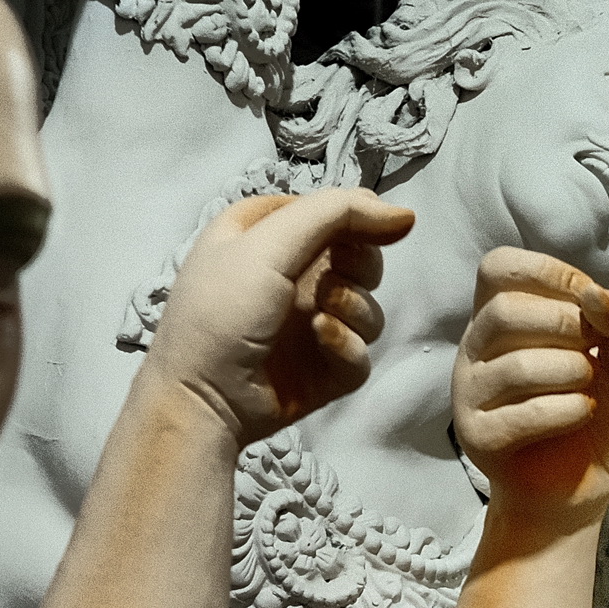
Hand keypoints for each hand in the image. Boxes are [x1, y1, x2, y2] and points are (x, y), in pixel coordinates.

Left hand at [150, 188, 412, 437]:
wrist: (202, 397)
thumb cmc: (221, 312)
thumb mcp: (268, 244)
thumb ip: (336, 214)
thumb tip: (405, 215)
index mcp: (264, 235)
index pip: (329, 210)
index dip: (354, 217)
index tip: (372, 227)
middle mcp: (288, 276)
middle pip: (360, 256)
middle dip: (359, 265)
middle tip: (336, 276)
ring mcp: (309, 324)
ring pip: (367, 305)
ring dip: (354, 307)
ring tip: (318, 317)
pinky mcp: (325, 368)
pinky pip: (362, 350)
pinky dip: (347, 345)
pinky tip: (320, 343)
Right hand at [454, 248, 608, 525]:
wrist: (581, 488)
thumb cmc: (598, 416)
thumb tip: (596, 293)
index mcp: (503, 317)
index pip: (500, 267)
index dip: (554, 276)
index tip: (591, 308)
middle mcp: (477, 348)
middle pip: (503, 311)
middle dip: (565, 326)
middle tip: (591, 356)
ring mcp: (469, 393)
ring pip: (515, 365)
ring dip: (571, 374)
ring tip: (587, 390)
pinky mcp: (477, 436)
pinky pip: (523, 414)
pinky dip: (568, 413)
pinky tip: (581, 415)